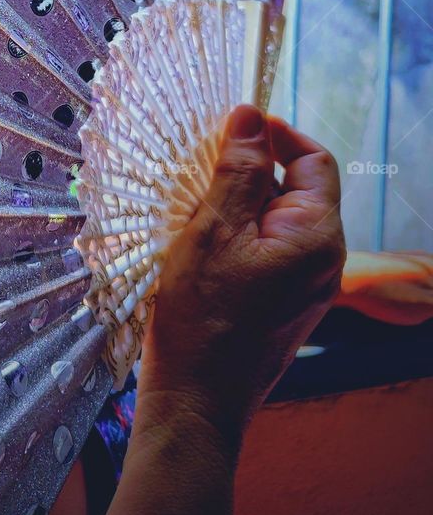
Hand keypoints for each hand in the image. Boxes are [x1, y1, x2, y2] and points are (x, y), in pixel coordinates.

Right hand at [139, 106, 345, 448]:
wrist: (197, 399)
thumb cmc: (204, 319)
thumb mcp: (214, 229)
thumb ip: (238, 169)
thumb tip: (251, 115)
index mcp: (317, 237)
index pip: (313, 159)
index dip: (275, 134)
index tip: (232, 126)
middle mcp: (323, 259)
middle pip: (294, 187)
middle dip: (248, 170)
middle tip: (200, 168)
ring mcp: (305, 283)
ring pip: (275, 217)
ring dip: (236, 202)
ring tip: (192, 209)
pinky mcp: (282, 299)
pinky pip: (266, 246)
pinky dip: (235, 232)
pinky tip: (199, 243)